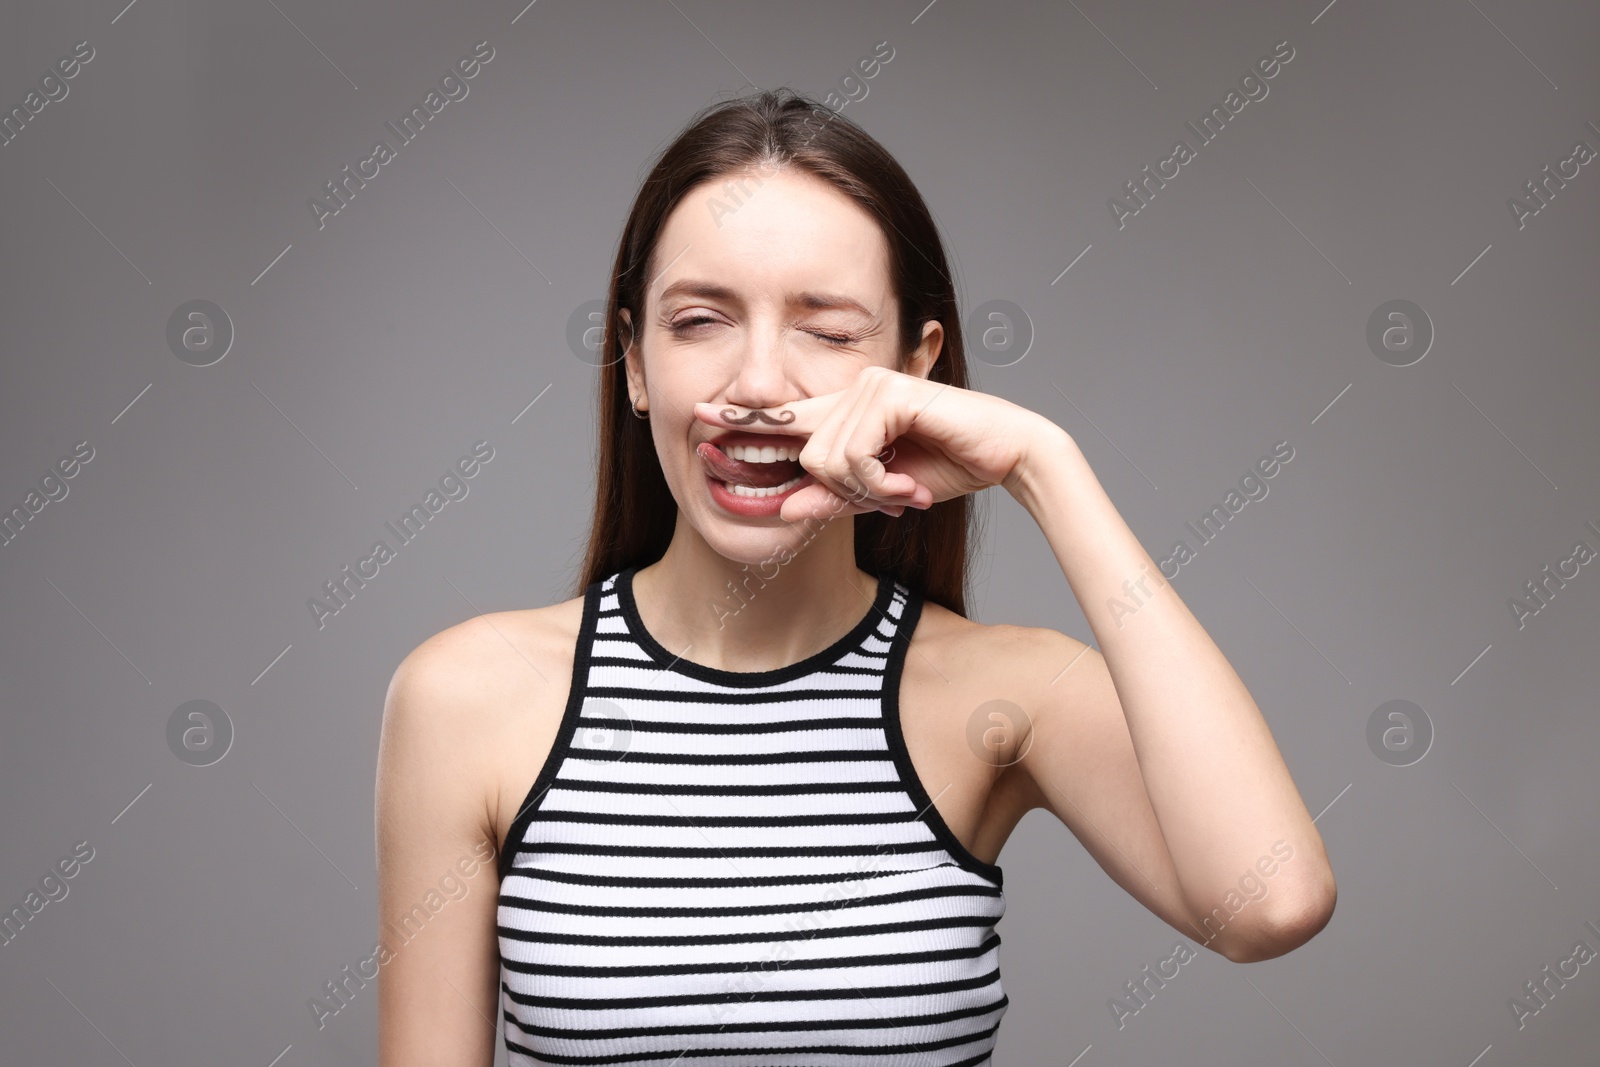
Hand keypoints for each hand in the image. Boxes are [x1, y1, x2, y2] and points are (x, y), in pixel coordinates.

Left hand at [692, 365, 1063, 523]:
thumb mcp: (880, 494)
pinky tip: (908, 486)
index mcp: (846, 411)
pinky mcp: (886, 393)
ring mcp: (868, 387)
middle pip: (806, 455)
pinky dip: (878, 482)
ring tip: (904, 492)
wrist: (1004, 454)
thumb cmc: (947, 466)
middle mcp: (851, 391)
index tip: (700, 418)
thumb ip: (833, 499)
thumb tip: (784, 510)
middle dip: (845, 494)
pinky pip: (851, 455)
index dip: (741, 419)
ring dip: (866, 491)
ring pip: (825, 460)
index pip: (786, 417)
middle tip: (892, 500)